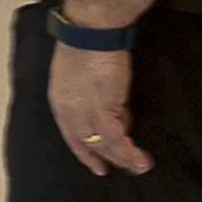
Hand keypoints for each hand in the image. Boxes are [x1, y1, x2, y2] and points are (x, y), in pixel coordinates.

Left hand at [48, 51, 146, 174]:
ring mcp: (83, 114)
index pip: (71, 135)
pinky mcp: (101, 112)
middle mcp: (68, 112)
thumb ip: (98, 98)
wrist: (90, 33)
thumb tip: (119, 115)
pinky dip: (129, 153)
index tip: (97, 164)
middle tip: (123, 167)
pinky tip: (141, 160)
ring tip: (140, 166)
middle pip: (87, 144)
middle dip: (106, 159)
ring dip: (124, 159)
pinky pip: (116, 141)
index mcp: (60, 102)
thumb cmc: (89, 46)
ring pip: (103, 146)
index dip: (84, 152)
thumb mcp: (86, 77)